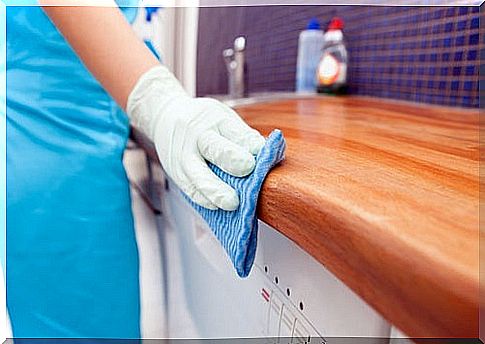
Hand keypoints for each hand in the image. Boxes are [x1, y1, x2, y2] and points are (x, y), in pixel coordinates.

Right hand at [127, 66, 264, 210]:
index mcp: (214, 120)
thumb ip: (243, 137)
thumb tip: (267, 156)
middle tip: (247, 169)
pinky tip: (216, 206)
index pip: (234, 132)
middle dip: (231, 159)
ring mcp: (183, 156)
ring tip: (232, 203)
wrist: (164, 117)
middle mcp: (197, 137)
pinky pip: (189, 189)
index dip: (249, 142)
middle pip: (214, 148)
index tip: (262, 151)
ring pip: (198, 175)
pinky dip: (204, 199)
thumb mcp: (223, 118)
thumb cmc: (203, 121)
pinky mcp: (176, 174)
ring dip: (216, 190)